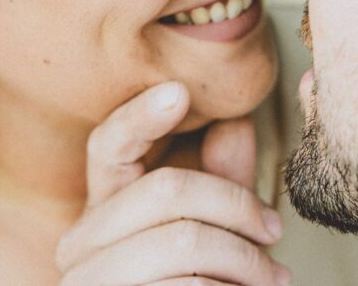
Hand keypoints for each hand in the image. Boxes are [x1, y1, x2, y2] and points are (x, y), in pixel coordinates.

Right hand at [56, 82, 291, 285]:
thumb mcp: (213, 230)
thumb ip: (222, 178)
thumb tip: (237, 117)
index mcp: (103, 206)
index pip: (108, 146)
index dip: (140, 115)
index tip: (179, 91)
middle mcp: (81, 242)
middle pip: (167, 189)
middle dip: (237, 207)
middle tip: (276, 231)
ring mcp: (90, 283)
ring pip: (184, 242)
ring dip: (245, 259)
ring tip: (273, 277)